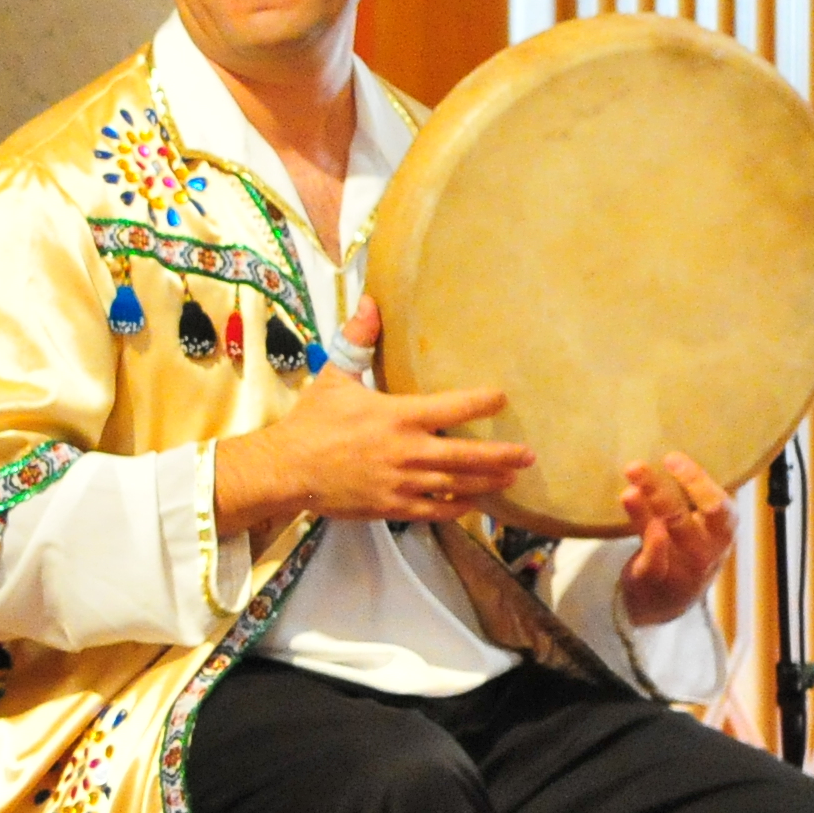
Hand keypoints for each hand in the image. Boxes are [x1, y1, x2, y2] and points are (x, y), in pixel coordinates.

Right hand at [213, 297, 530, 532]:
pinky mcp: (391, 507)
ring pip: (456, 485)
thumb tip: (371, 302)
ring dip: (488, 481)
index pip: (452, 408)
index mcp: (396, 416)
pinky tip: (474, 503)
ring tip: (512, 478)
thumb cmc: (311, 422)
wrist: (285, 470)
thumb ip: (358, 340)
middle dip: (501, 456)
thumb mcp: (333, 376)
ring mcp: (401, 483)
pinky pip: (434, 510)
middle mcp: (406, 451)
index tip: (501, 397)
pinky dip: (458, 507)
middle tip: (528, 454)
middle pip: (467, 456)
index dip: (481, 402)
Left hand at [617, 453, 736, 627]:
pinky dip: (648, 537)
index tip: (672, 458)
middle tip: (637, 465)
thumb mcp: (698, 530)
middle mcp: (707, 551)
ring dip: (648, 504)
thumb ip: (693, 500)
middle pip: (692, 515)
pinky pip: (654, 558)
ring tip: (628, 484)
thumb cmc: (683, 553)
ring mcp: (683, 568)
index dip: (699, 481)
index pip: (720, 506)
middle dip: (666, 489)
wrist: (663, 604)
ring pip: (669, 531)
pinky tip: (631, 511)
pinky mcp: (656, 580)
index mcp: (721, 533)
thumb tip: (674, 458)